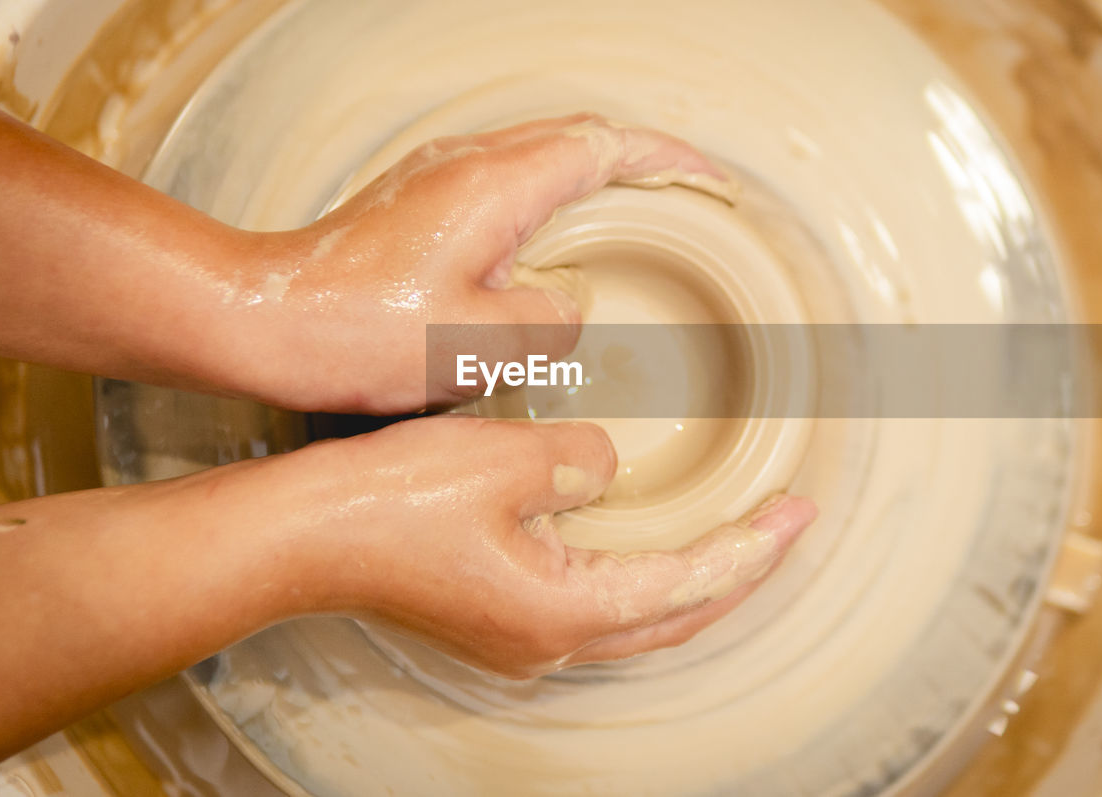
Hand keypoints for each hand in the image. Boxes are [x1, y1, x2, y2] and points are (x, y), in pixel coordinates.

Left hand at [240, 113, 733, 413]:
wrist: (264, 320)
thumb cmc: (357, 333)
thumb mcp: (479, 344)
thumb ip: (550, 320)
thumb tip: (570, 306)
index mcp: (496, 185)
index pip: (605, 146)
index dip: (669, 160)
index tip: (712, 183)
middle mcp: (469, 162)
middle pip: (577, 136)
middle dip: (642, 160)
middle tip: (687, 196)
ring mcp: (439, 175)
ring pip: (540, 155)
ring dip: (595, 177)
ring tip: (636, 217)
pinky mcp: (419, 199)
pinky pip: (505, 180)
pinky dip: (551, 197)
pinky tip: (557, 242)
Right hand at [282, 414, 816, 677]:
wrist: (301, 536)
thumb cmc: (392, 502)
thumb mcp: (507, 460)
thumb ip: (581, 462)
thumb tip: (605, 471)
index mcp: (564, 611)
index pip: (690, 582)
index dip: (752, 547)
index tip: (800, 511)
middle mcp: (549, 640)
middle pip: (675, 616)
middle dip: (737, 572)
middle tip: (784, 526)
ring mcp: (518, 637)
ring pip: (636, 616)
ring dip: (689, 579)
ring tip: (733, 535)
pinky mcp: (493, 619)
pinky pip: (592, 604)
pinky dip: (636, 576)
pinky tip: (642, 542)